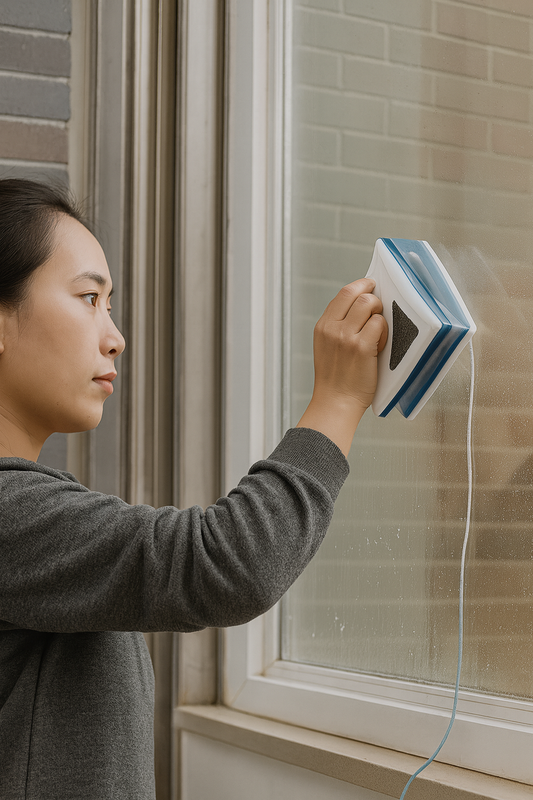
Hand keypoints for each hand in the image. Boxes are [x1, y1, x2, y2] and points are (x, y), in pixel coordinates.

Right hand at [296, 278, 387, 455]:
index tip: (371, 287)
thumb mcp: (327, 346)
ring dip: (380, 314)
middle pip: (358, 294)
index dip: (361, 286)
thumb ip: (339, 325)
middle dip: (373, 298)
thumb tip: (363, 305)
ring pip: (370, 305)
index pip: (344, 293)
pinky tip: (381, 343)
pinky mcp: (362, 347)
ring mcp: (346, 337)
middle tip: (380, 309)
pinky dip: (384, 331)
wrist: (336, 403)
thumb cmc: (337, 379)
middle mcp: (332, 328)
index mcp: (323, 326)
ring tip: (379, 331)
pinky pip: (380, 324)